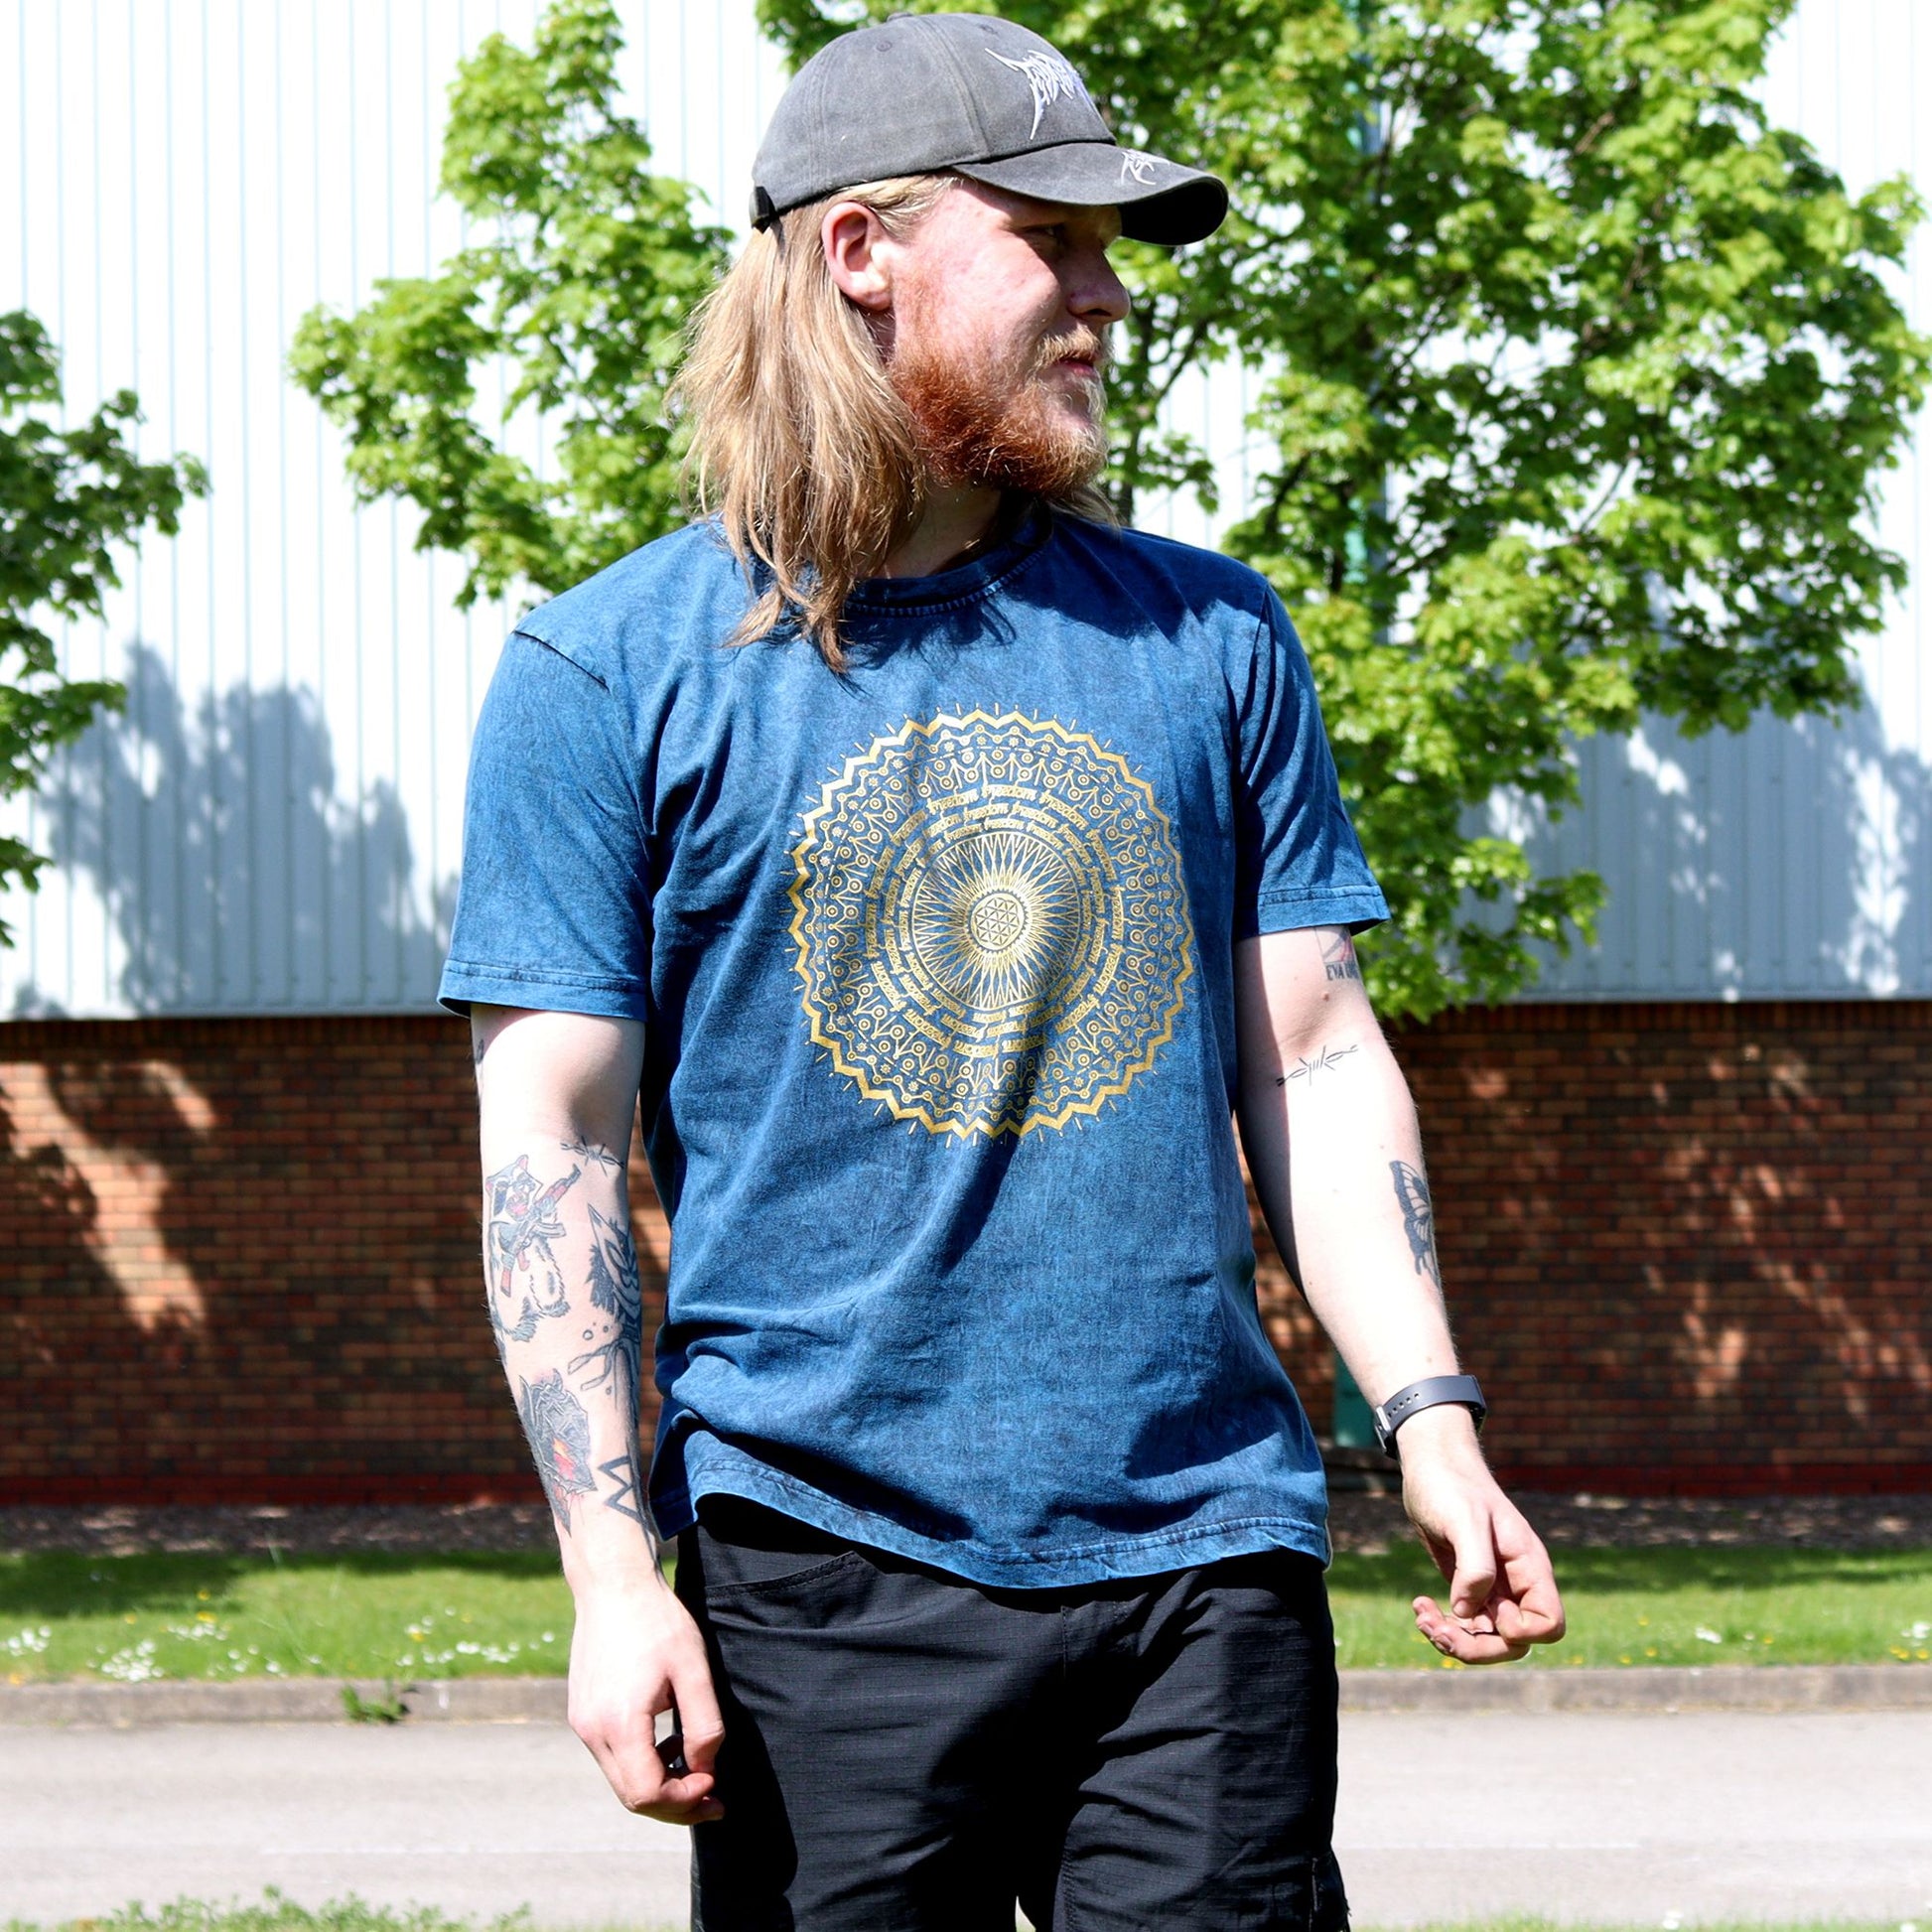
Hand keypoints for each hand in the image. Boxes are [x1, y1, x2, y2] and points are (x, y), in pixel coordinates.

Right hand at [568, 1573, 725, 1823]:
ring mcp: (582, 1724)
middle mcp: (592, 1731)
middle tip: (714, 1798)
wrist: (613, 1585)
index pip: (647, 1794)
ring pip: (621, 1779)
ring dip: (659, 1784)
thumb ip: (704, 1726)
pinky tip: (668, 1743)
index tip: (715, 1782)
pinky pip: (612, 1756)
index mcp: (619, 1724)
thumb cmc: (658, 1622)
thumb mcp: (694, 1670)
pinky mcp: (582, 1713)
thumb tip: (706, 1769)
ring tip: (696, 1766)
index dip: (685, 1799)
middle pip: (631, 1797)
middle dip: (675, 1803)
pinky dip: (641, 1763)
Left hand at [1396, 1406, 1565, 1665]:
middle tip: (1437, 1629)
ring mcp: (1493, 1588)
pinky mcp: (1467, 1587)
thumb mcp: (1464, 1518)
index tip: (1488, 1613)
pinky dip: (1442, 1625)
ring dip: (1453, 1640)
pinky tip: (1419, 1605)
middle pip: (1515, 1644)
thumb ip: (1475, 1566)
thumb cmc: (1451, 1485)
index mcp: (1528, 1567)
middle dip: (1476, 1647)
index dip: (1521, 1634)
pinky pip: (1465, 1624)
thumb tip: (1467, 1612)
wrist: (1432, 1465)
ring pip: (1487, 1639)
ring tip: (1422, 1617)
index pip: (1549, 1624)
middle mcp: (1515, 1583)